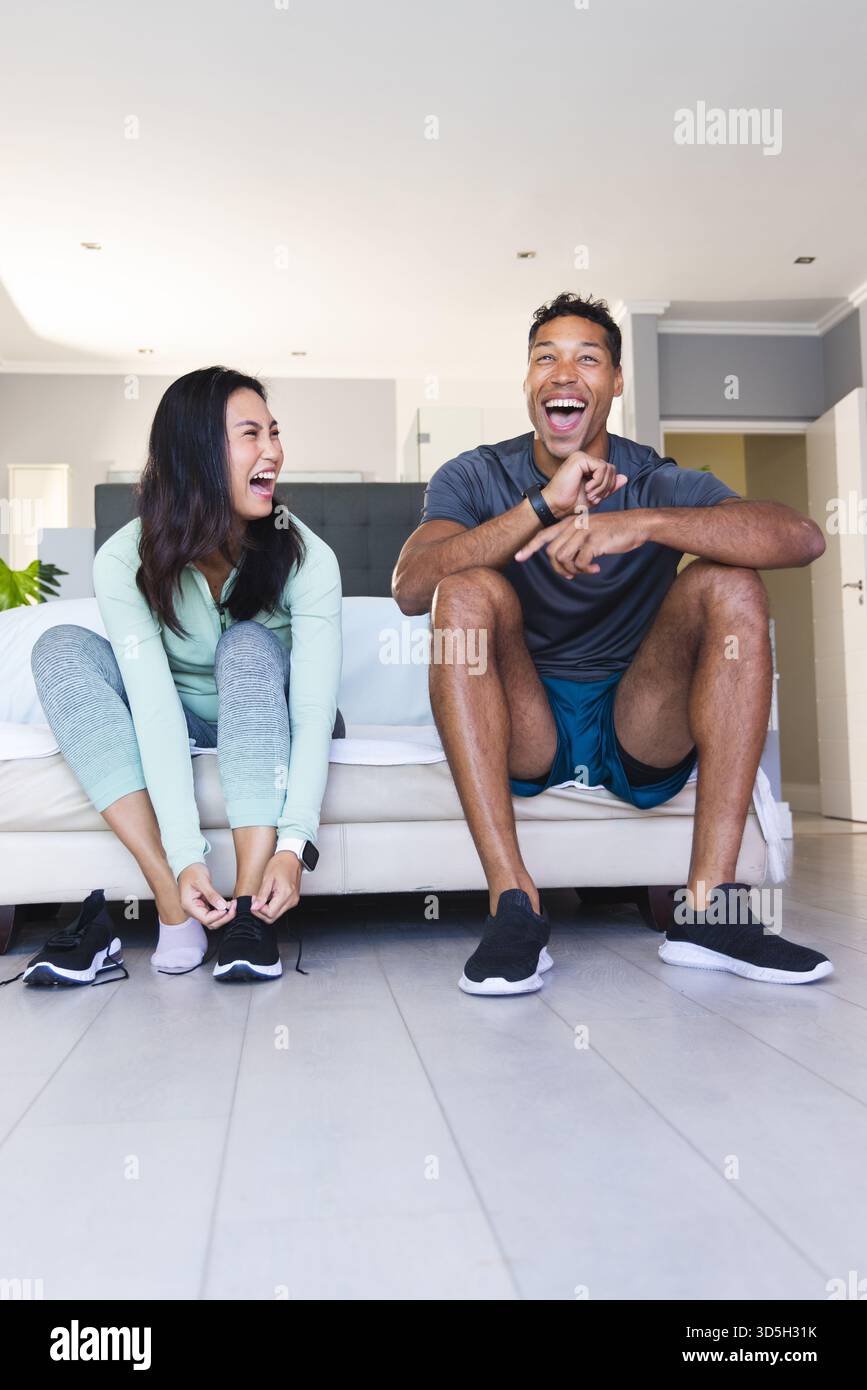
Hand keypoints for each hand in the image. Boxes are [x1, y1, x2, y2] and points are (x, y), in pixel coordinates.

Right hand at [178, 863, 236, 927]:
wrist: (188, 866)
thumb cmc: (192, 871)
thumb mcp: (202, 881)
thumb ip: (212, 895)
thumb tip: (222, 906)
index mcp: (189, 905)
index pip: (206, 919)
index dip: (220, 915)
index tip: (229, 907)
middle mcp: (192, 910)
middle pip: (211, 922)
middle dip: (224, 917)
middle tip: (234, 906)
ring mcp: (197, 909)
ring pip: (213, 920)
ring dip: (224, 915)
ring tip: (232, 905)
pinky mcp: (202, 906)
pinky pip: (213, 913)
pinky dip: (222, 911)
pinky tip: (228, 904)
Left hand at [251, 851, 302, 921]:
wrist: (291, 858)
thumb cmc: (281, 864)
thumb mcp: (267, 878)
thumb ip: (261, 895)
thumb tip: (255, 907)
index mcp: (285, 894)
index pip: (270, 914)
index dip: (258, 910)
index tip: (253, 902)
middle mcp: (291, 900)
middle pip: (273, 917)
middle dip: (261, 912)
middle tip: (255, 901)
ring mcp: (293, 901)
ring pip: (276, 915)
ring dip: (266, 910)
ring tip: (261, 898)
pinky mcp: (292, 900)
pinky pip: (280, 909)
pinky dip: (272, 906)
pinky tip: (268, 898)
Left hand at [515, 510, 649, 577]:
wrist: (636, 524)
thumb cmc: (613, 531)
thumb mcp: (590, 531)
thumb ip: (575, 541)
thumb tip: (564, 562)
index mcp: (571, 522)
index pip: (544, 535)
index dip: (529, 547)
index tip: (518, 558)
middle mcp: (574, 525)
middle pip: (552, 552)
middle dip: (560, 568)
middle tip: (573, 574)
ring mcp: (584, 532)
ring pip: (563, 558)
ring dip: (574, 569)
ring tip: (587, 569)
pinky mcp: (594, 541)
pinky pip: (579, 562)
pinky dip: (586, 569)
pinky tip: (596, 567)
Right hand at [541, 450, 626, 517]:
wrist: (556, 505)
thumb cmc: (570, 502)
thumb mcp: (596, 496)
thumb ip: (609, 487)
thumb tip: (625, 478)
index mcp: (587, 466)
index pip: (610, 471)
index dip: (609, 486)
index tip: (596, 498)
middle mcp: (584, 459)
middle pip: (611, 468)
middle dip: (607, 487)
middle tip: (594, 497)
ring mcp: (581, 457)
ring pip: (608, 468)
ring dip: (602, 486)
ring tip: (590, 494)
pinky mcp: (580, 459)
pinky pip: (601, 467)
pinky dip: (598, 482)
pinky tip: (587, 488)